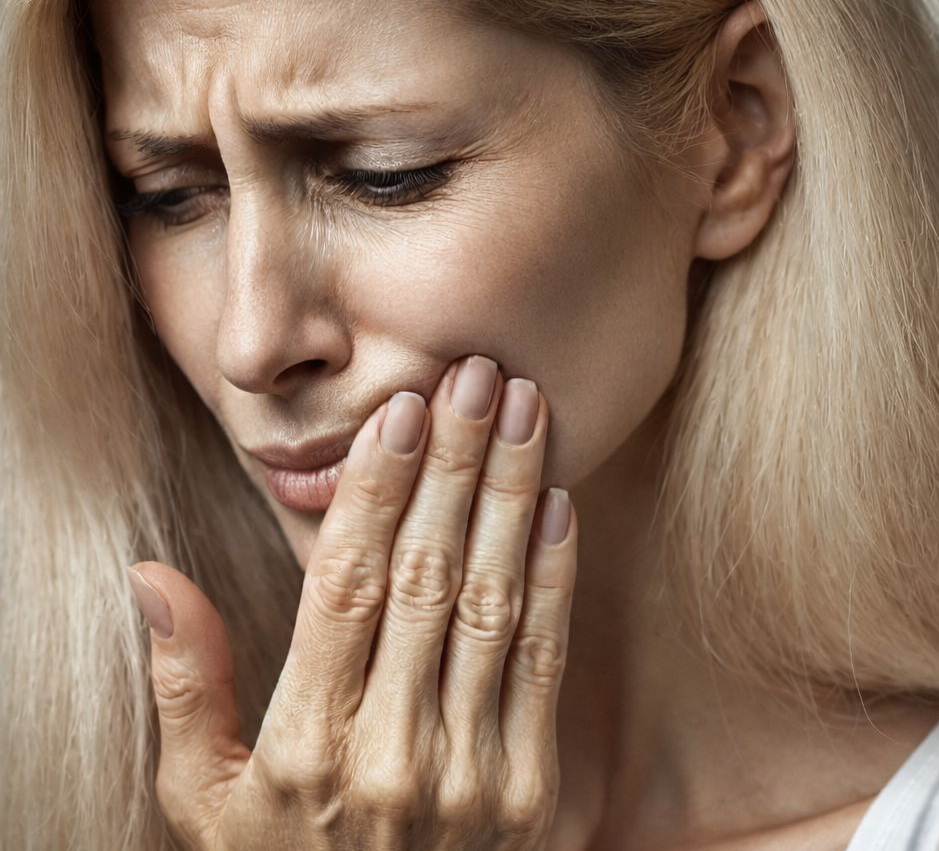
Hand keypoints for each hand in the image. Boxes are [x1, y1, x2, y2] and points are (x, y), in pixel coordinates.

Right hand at [128, 357, 577, 849]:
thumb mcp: (203, 795)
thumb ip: (186, 682)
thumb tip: (149, 576)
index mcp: (306, 739)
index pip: (346, 583)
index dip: (378, 489)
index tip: (402, 412)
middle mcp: (392, 744)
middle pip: (429, 572)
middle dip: (456, 462)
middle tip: (477, 376)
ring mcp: (470, 766)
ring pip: (493, 601)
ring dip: (511, 494)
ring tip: (525, 410)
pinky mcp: (526, 784)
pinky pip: (543, 659)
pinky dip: (553, 576)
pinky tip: (555, 503)